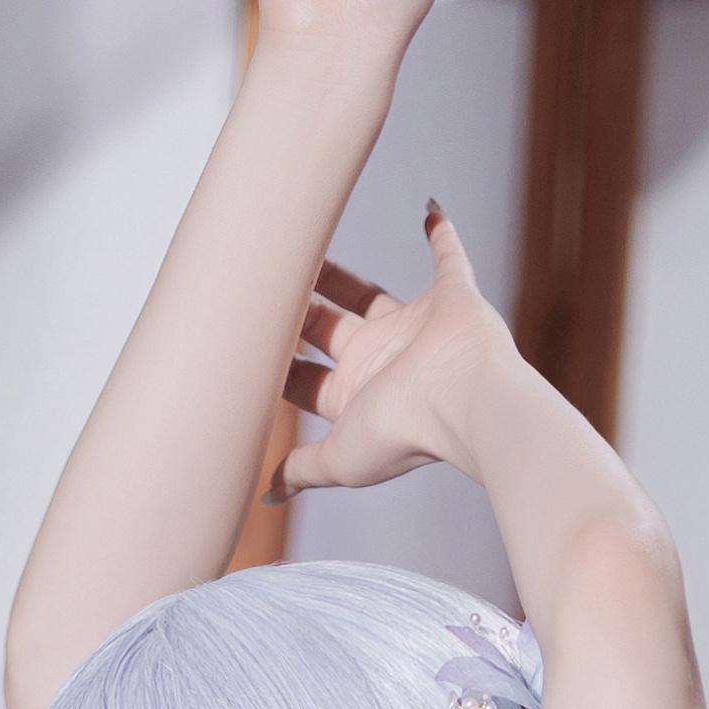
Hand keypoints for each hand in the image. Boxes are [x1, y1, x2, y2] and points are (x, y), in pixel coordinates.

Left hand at [276, 202, 521, 499]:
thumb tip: (266, 495)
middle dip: (300, 312)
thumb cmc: (403, 432)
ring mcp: (415, 330)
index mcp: (356, 397)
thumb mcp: (338, 459)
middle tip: (265, 281)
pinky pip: (450, 261)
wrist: (463, 402)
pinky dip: (443, 238)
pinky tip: (430, 214)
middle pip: (329, 330)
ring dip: (342, 276)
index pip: (307, 379)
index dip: (277, 364)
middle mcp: (382, 362)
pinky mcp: (452, 299)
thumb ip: (303, 469)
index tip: (245, 339)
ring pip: (369, 295)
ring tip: (308, 245)